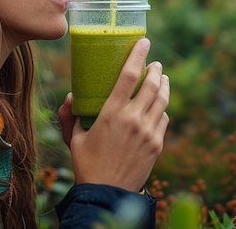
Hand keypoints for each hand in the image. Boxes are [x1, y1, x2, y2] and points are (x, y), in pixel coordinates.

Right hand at [58, 38, 169, 191]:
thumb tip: (72, 97)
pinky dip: (162, 108)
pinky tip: (159, 106)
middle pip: (152, 84)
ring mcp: (148, 132)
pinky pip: (164, 119)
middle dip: (156, 69)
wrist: (107, 193)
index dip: (138, 55)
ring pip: (162, 100)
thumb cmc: (87, 164)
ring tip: (162, 78)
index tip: (144, 42)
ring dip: (164, 85)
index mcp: (111, 113)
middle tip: (155, 63)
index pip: (129, 76)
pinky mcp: (157, 144)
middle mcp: (133, 119)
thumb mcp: (74, 138)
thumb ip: (71, 115)